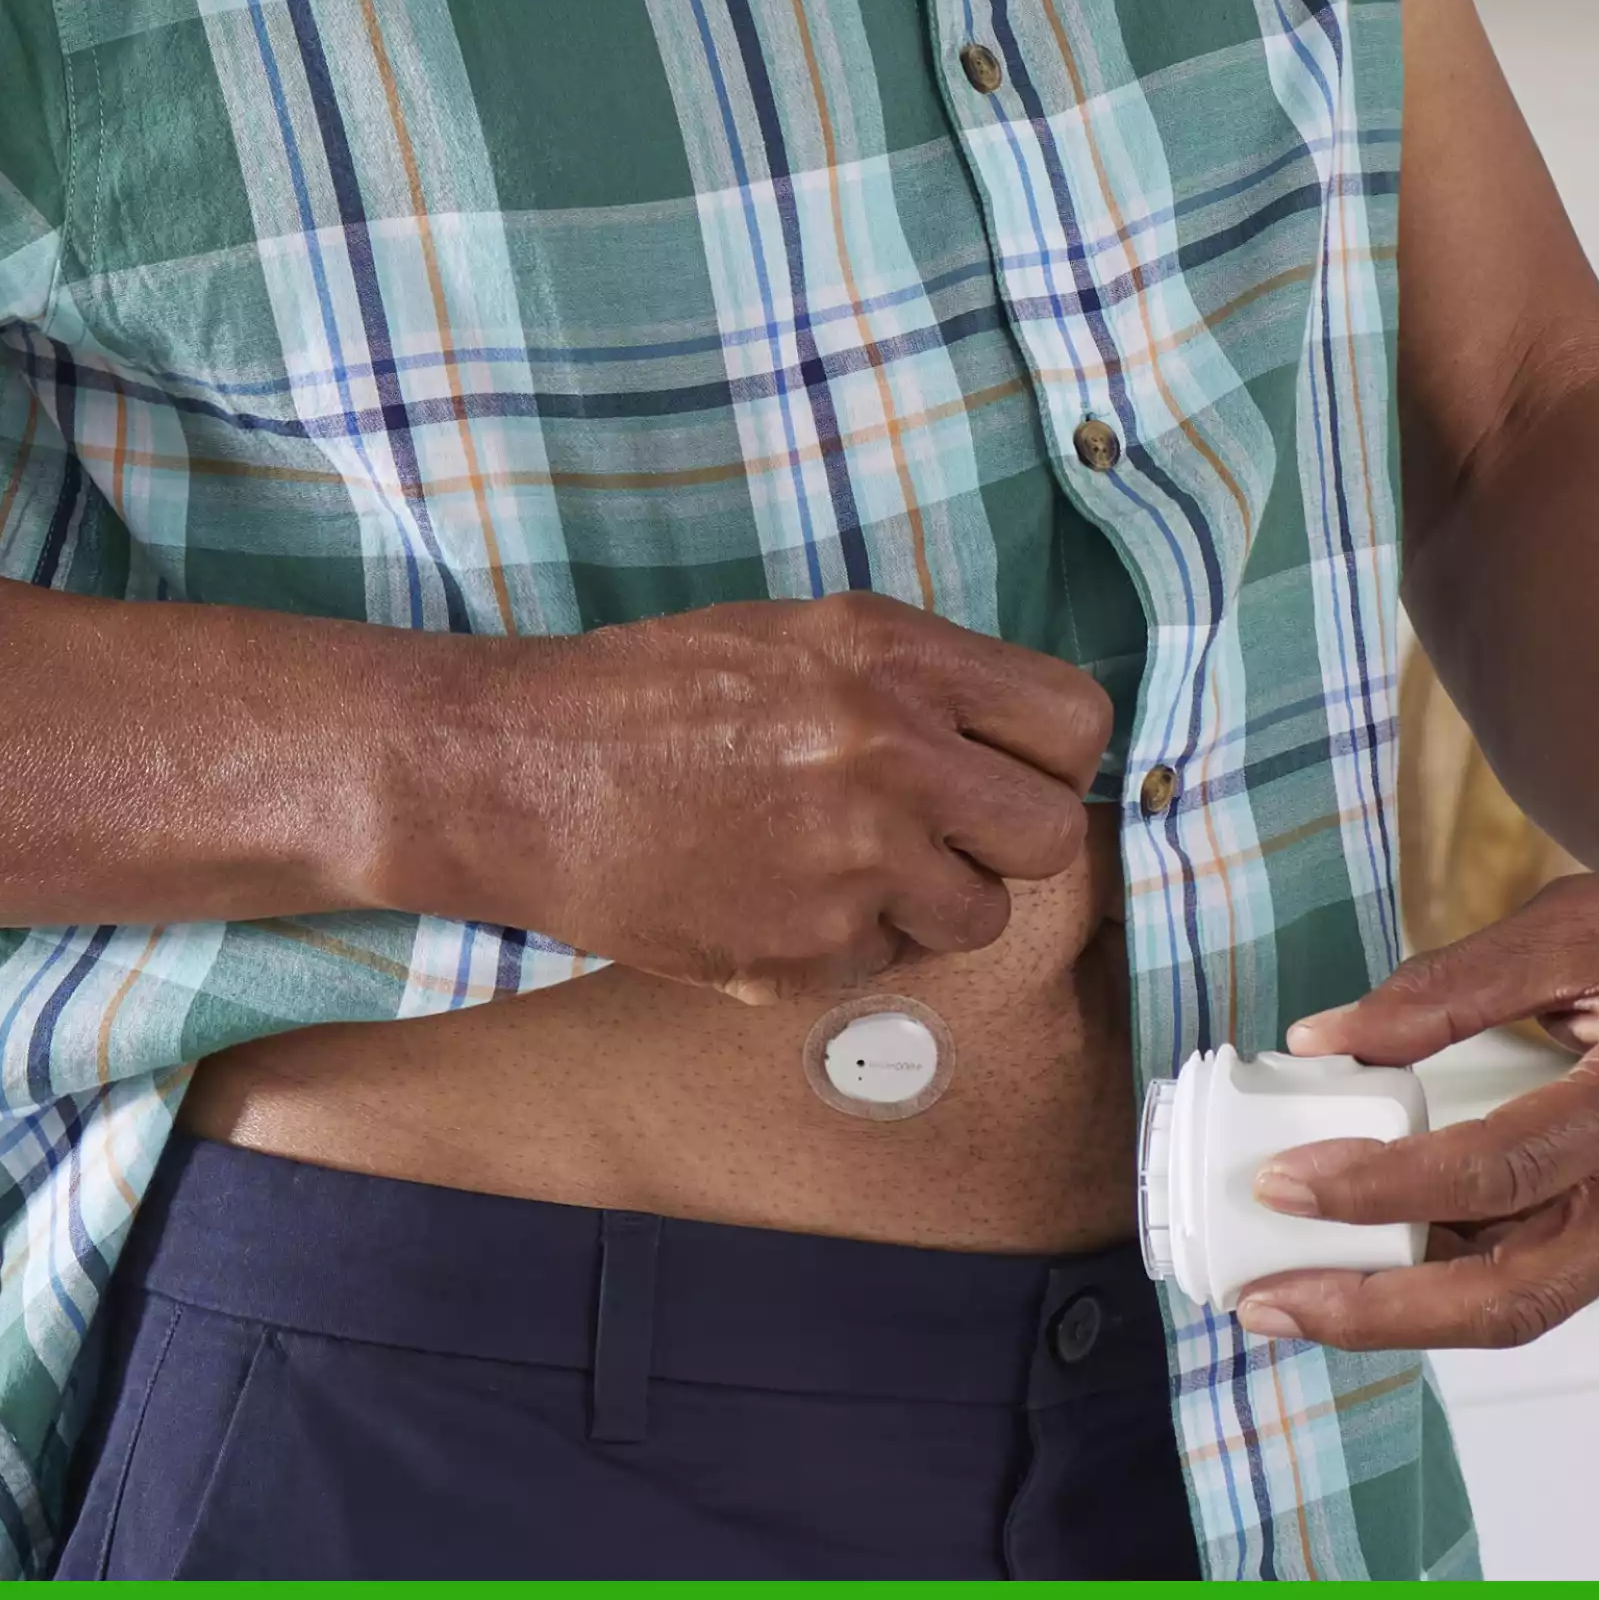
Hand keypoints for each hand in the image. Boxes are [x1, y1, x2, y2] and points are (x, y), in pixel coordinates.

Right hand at [431, 596, 1116, 996]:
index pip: (1075, 723)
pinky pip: (882, 963)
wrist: (524, 772)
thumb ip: (920, 681)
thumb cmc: (653, 693)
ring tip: (842, 865)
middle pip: (1049, 837)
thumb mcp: (801, 636)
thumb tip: (1020, 739)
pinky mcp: (806, 950)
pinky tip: (771, 897)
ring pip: (977, 919)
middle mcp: (891, 758)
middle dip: (1004, 844)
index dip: (1050, 756)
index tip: (1011, 770)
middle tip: (942, 835)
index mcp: (896, 660)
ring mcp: (851, 863)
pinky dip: (841, 943)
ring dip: (928, 905)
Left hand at [1230, 826, 1598, 1356]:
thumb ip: (1454, 985)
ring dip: (1414, 1309)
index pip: (1500, 1173)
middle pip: (1515, 1295)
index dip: (1383, 1190)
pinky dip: (1474, 1272)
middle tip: (1269, 1304)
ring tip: (1306, 1291)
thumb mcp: (1585, 921)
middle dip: (1379, 1315)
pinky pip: (1564, 1269)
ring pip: (1535, 1300)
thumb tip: (1325, 1041)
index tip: (1283, 1184)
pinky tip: (1397, 1251)